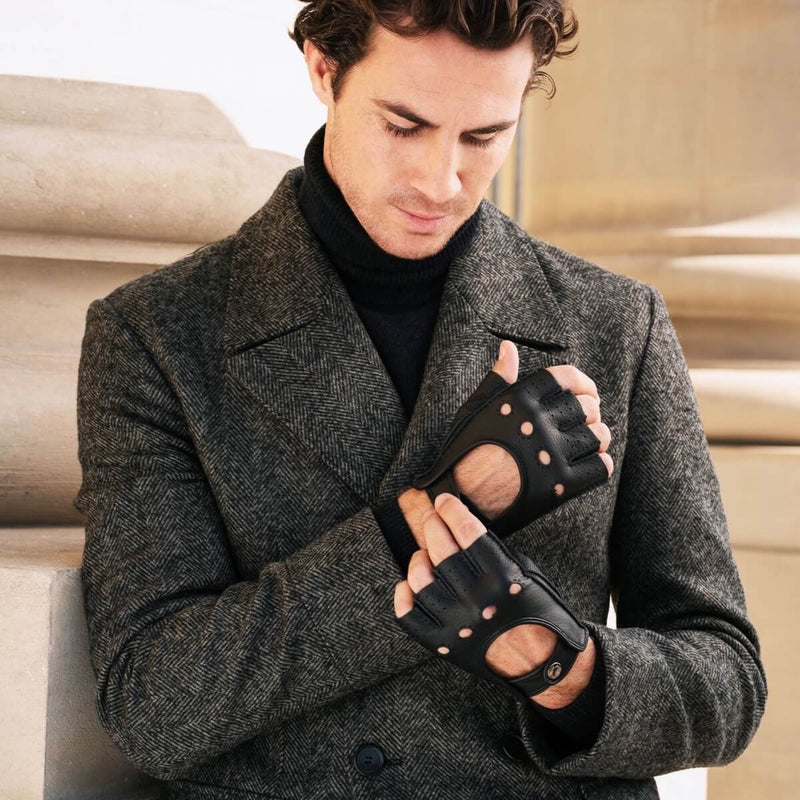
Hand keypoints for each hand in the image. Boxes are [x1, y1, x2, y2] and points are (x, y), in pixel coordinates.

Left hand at [394, 492, 595, 706]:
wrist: (540, 663)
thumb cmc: (536, 610)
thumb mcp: (526, 572)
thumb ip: (493, 550)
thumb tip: (460, 524)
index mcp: (502, 579)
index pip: (467, 533)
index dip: (452, 511)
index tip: (444, 500)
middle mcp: (476, 601)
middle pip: (441, 550)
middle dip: (433, 525)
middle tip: (431, 517)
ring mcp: (456, 624)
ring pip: (420, 579)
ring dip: (419, 558)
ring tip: (424, 552)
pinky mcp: (442, 643)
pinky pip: (408, 614)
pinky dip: (403, 594)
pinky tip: (409, 582)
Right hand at [454, 341, 613, 519]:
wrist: (461, 500)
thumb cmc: (466, 453)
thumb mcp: (477, 410)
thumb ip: (498, 378)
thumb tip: (508, 347)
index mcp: (519, 400)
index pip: (567, 378)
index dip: (584, 383)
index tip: (587, 393)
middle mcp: (538, 423)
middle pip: (587, 406)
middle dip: (590, 412)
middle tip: (582, 423)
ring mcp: (552, 454)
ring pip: (599, 435)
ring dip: (597, 438)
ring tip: (585, 444)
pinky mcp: (561, 485)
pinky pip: (600, 468)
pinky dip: (600, 464)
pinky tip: (587, 465)